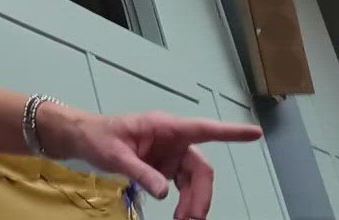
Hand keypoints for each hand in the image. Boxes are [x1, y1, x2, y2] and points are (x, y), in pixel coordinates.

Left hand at [45, 106, 261, 218]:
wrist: (82, 139)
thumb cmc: (97, 137)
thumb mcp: (115, 155)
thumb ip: (140, 171)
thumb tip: (165, 192)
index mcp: (164, 127)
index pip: (202, 129)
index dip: (230, 132)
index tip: (255, 133)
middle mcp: (173, 139)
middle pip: (200, 168)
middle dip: (201, 194)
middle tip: (192, 219)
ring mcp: (170, 153)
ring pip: (194, 180)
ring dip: (194, 202)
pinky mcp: (164, 166)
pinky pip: (183, 185)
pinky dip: (184, 201)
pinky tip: (179, 215)